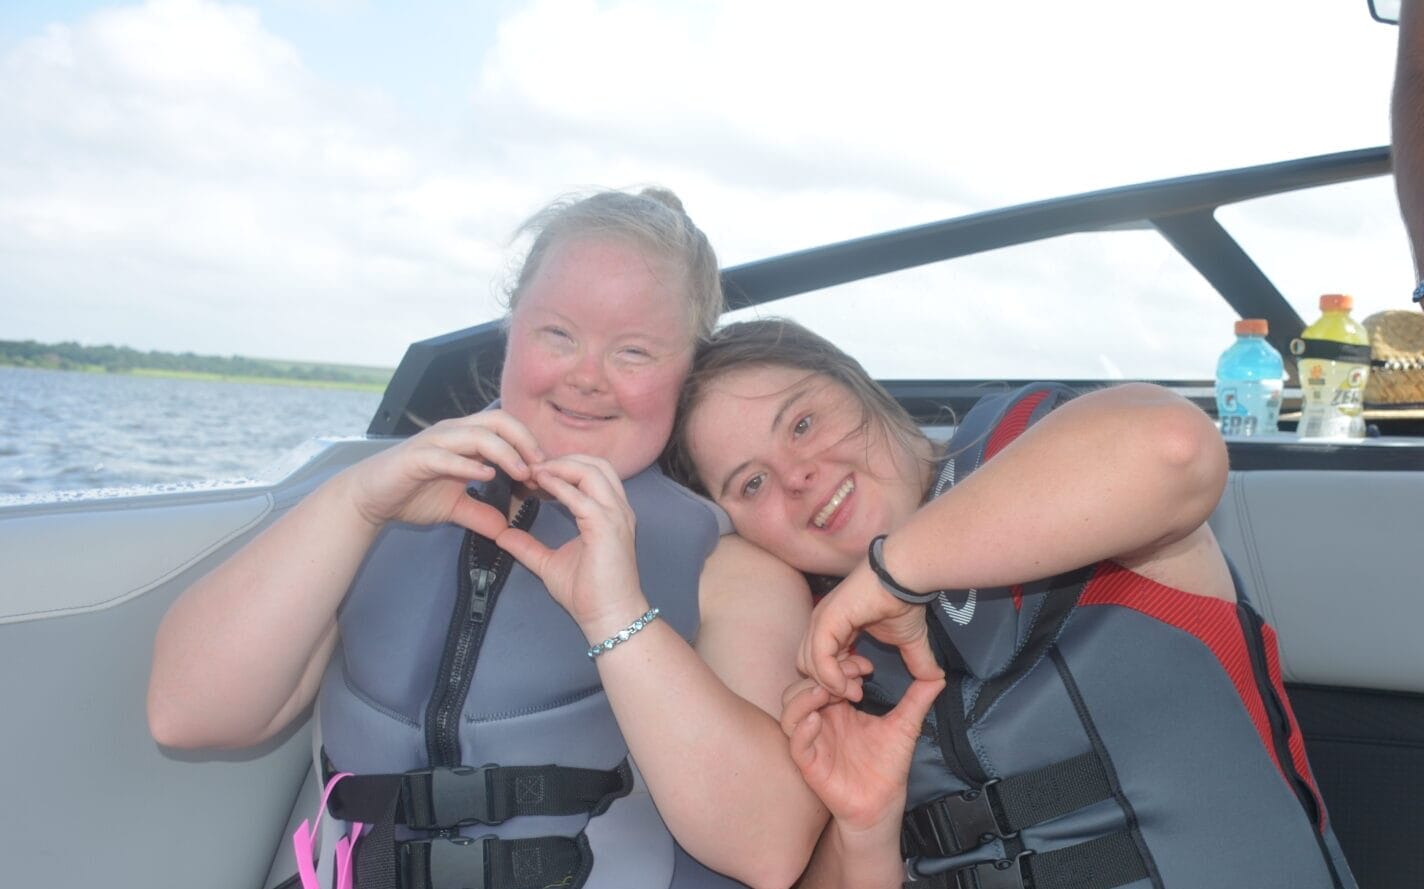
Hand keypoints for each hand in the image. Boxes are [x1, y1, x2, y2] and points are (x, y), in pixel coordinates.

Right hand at [342, 410, 543, 536]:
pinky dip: (469, 464)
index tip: (546, 471)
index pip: (505, 429)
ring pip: (477, 434)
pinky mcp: (417, 458)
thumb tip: (505, 529)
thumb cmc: (410, 495)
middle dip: (525, 440)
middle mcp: (452, 433)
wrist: (368, 499)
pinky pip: (447, 455)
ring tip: (523, 473)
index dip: (529, 445)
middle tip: (542, 466)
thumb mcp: (454, 508)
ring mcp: (434, 442)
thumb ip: (480, 514)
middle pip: (498, 421)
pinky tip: (486, 476)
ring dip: (504, 451)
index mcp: (464, 438)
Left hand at [494, 456, 648, 635]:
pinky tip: (539, 484)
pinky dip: (559, 485)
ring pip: (592, 470)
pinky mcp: (606, 526)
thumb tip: (502, 536)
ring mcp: (615, 515)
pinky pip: (581, 496)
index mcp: (608, 513)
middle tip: (532, 466)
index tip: (532, 473)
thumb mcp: (550, 564)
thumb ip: (528, 547)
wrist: (608, 617)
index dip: (562, 467)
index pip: (591, 473)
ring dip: (561, 466)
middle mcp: (617, 508)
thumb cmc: (587, 594)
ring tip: (534, 471)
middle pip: (596, 463)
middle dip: (563, 458)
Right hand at [782, 664, 944, 834]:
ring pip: (789, 711)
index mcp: (838, 708)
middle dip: (821, 676)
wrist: (883, 803)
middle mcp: (821, 720)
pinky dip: (801, 729)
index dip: (840, 665)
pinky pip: (795, 743)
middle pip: (800, 687)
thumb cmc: (887, 765)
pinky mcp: (810, 764)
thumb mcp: (904, 726)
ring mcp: (813, 741)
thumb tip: (938, 676)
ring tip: (825, 693)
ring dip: (803, 697)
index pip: (826, 676)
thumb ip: (917, 700)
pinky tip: (817, 720)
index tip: (864, 666)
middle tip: (849, 680)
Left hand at [800, 560, 942, 696]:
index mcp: (833, 626)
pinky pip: (819, 659)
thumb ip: (916, 661)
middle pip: (809, 666)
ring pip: (810, 665)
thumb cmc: (903, 601)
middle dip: (832, 686)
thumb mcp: (909, 640)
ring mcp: (820, 621)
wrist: (904, 577)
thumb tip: (937, 679)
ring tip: (858, 688)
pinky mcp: (825, 621)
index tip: (861, 687)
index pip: (818, 661)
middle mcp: (820, 624)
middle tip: (858, 691)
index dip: (836, 680)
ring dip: (834, 686)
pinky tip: (850, 686)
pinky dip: (832, 679)